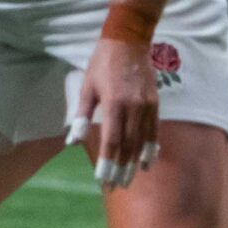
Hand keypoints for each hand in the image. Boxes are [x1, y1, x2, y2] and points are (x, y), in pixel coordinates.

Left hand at [71, 35, 158, 188]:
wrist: (128, 41)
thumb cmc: (102, 64)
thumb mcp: (86, 87)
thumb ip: (82, 116)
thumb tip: (73, 142)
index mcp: (114, 103)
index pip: (111, 141)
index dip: (108, 163)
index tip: (103, 180)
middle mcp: (133, 107)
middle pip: (128, 146)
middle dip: (121, 169)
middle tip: (116, 187)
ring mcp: (146, 106)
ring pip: (142, 141)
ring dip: (135, 163)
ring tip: (128, 180)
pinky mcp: (155, 103)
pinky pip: (154, 131)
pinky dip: (150, 149)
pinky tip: (147, 162)